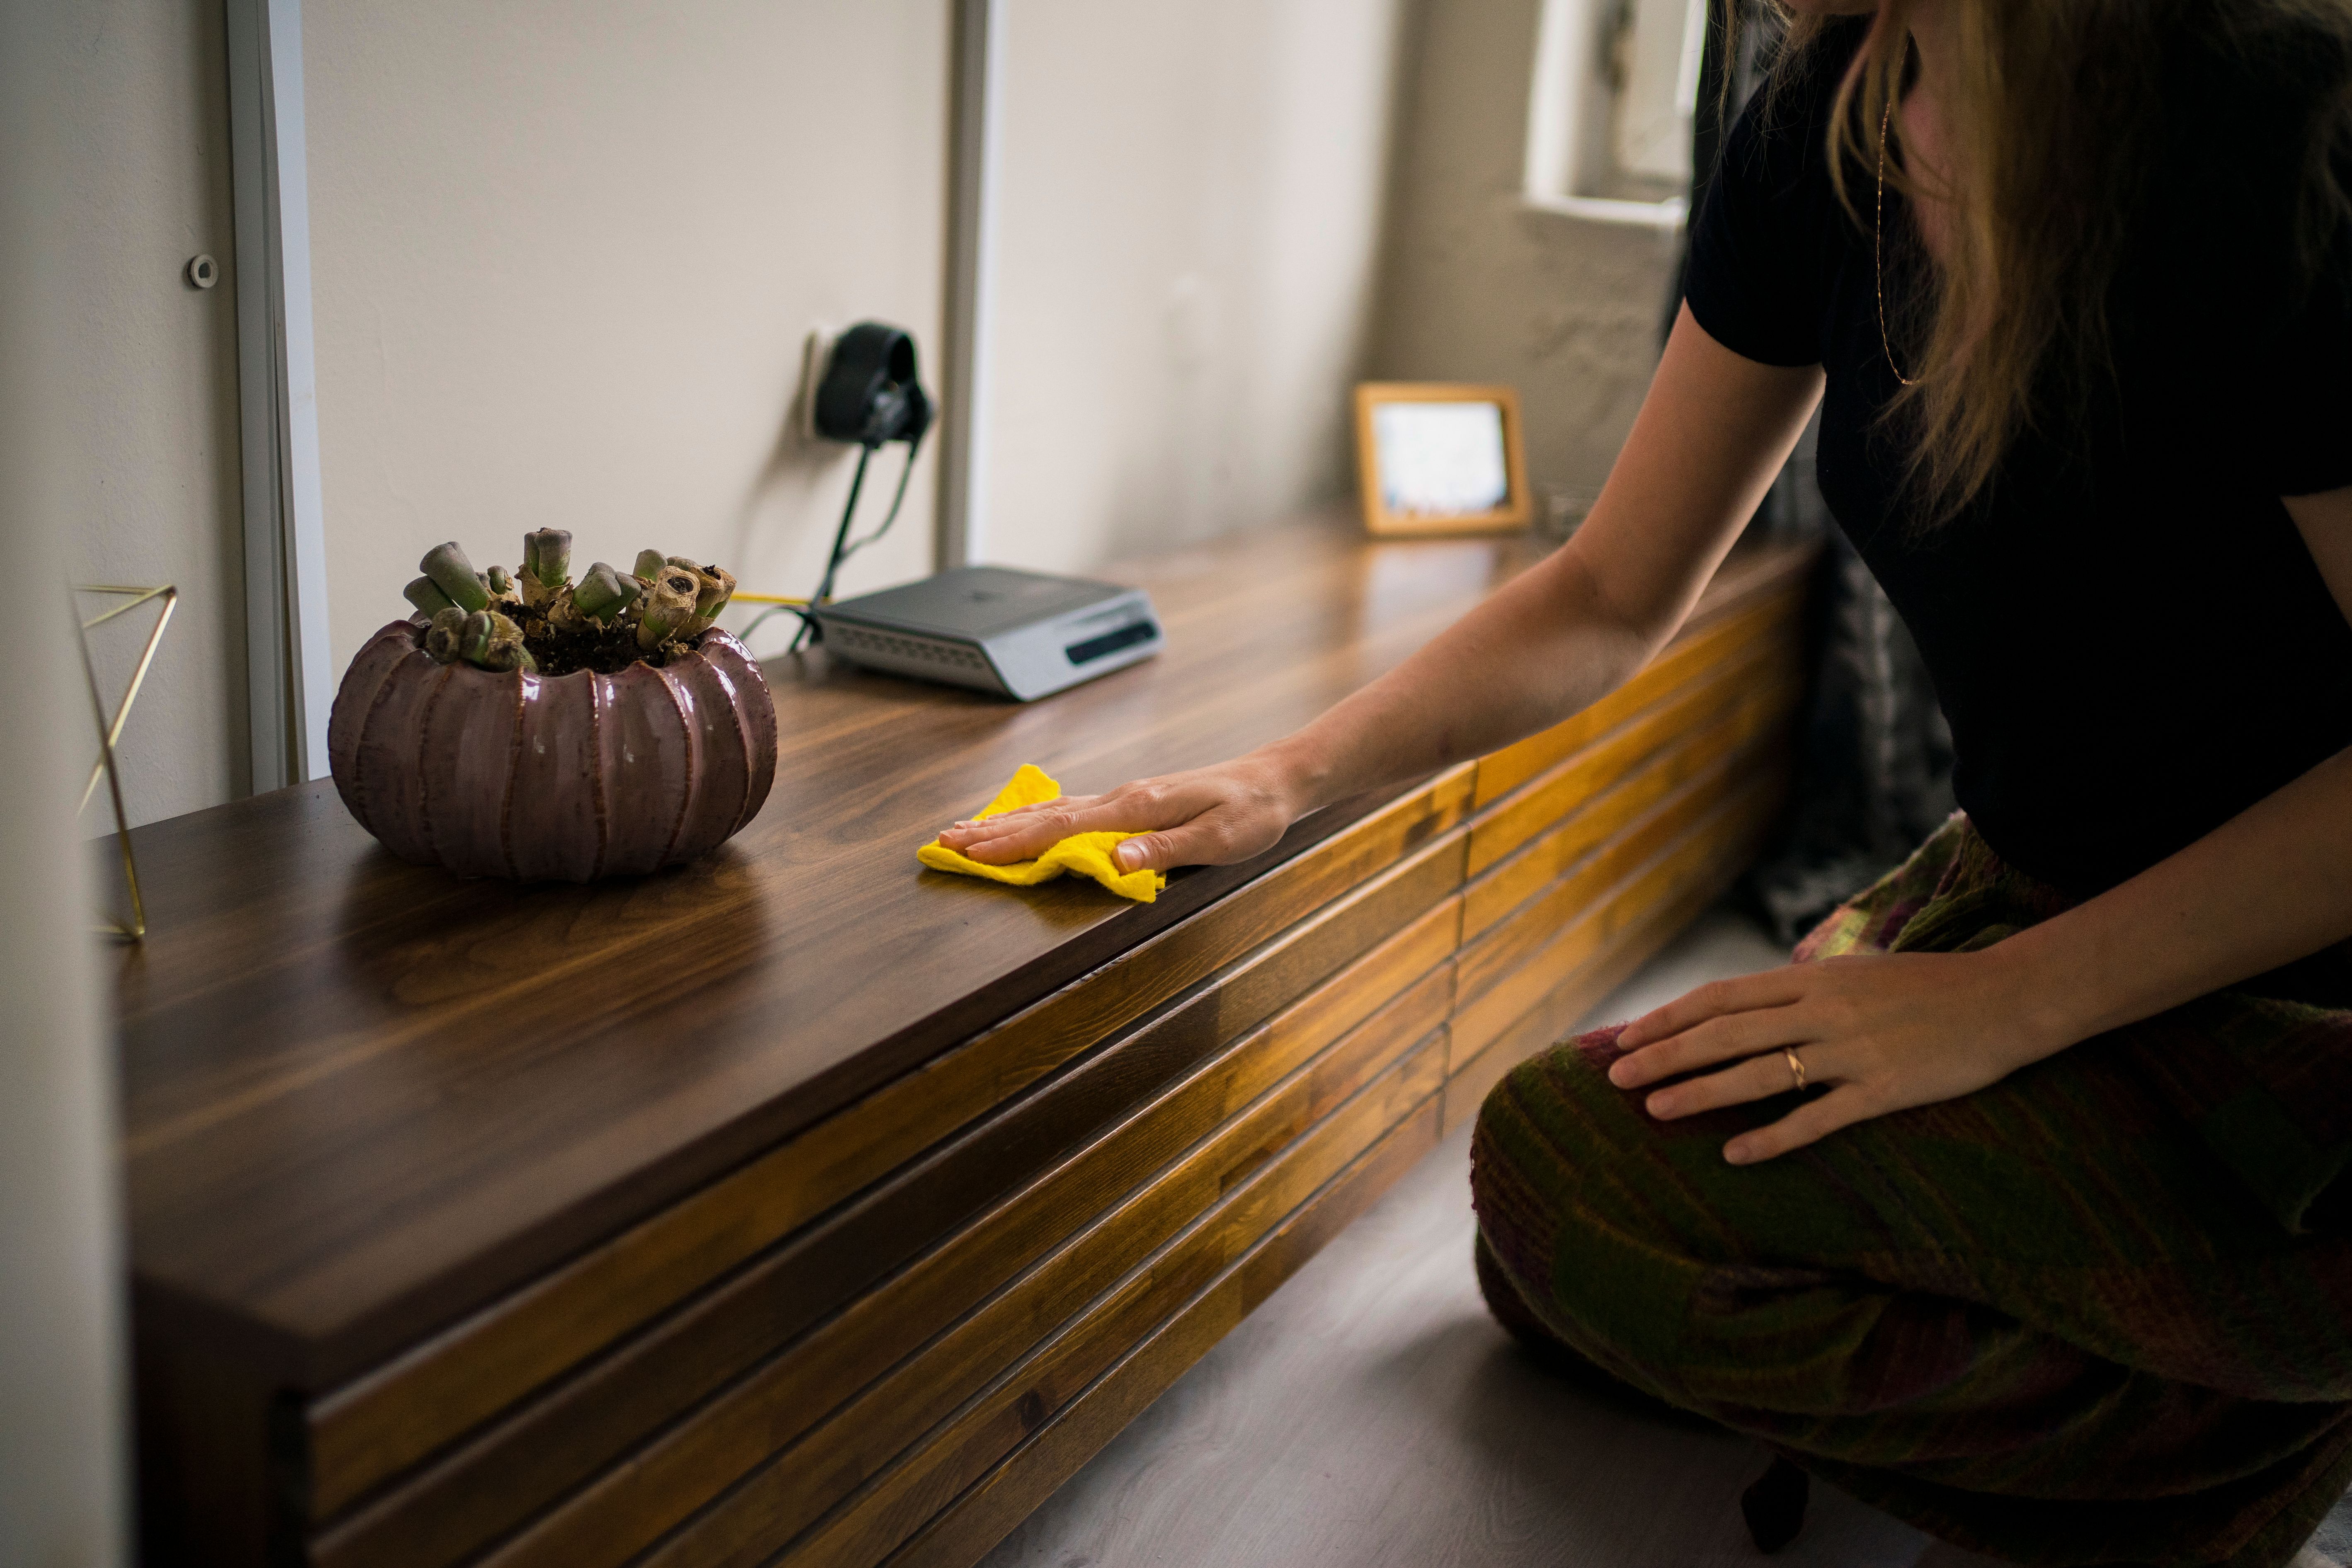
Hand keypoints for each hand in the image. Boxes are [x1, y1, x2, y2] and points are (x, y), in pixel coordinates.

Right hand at [931, 751, 1308, 874]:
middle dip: (993, 831)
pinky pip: (1071, 811)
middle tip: (944, 842)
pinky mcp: (1131, 803)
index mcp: (1137, 807)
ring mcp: (1124, 798)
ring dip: (1007, 822)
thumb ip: (1165, 849)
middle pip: (1044, 816)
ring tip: (965, 831)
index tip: (973, 853)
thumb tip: (1116, 860)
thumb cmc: (1252, 812)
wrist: (1275, 780)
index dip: (1016, 843)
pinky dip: (1037, 818)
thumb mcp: (1219, 838)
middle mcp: (1123, 798)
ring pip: (1052, 810)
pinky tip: (1022, 822)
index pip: (1063, 828)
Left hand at [1605, 948, 2065, 1163]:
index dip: (1669, 1017)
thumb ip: (1801, 987)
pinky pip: (1818, 1117)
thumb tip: (1749, 1002)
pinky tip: (1735, 1155)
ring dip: (1702, 1092)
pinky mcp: (1884, 1089)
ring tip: (1656, 1110)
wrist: (2003, 999)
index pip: (1721, 997)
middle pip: (1726, 1033)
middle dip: (1666, 1055)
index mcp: (1810, 979)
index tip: (1628, 1037)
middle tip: (1616, 1077)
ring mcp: (1852, 1050)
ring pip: (1760, 1072)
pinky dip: (1774, 1136)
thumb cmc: (1925, 986)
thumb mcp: (1854, 972)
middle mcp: (1822, 1010)